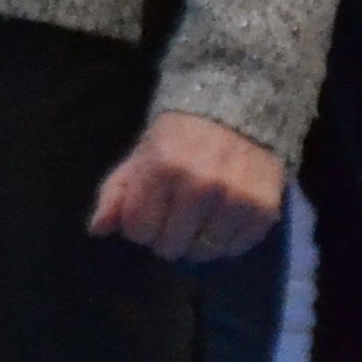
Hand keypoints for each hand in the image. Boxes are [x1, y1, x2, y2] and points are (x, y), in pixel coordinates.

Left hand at [87, 109, 284, 264]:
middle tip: (174, 214)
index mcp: (163, 168)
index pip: (138, 229)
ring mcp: (235, 199)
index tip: (148, 211)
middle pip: (170, 246)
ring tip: (199, 216)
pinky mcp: (264, 210)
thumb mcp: (140, 155)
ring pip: (203, 252)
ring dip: (197, 240)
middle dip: (166, 234)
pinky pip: (236, 249)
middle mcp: (200, 186)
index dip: (140, 224)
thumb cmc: (178, 137)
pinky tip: (222, 219)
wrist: (234, 109)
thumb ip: (116, 192)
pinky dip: (226, 241)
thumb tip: (97, 229)